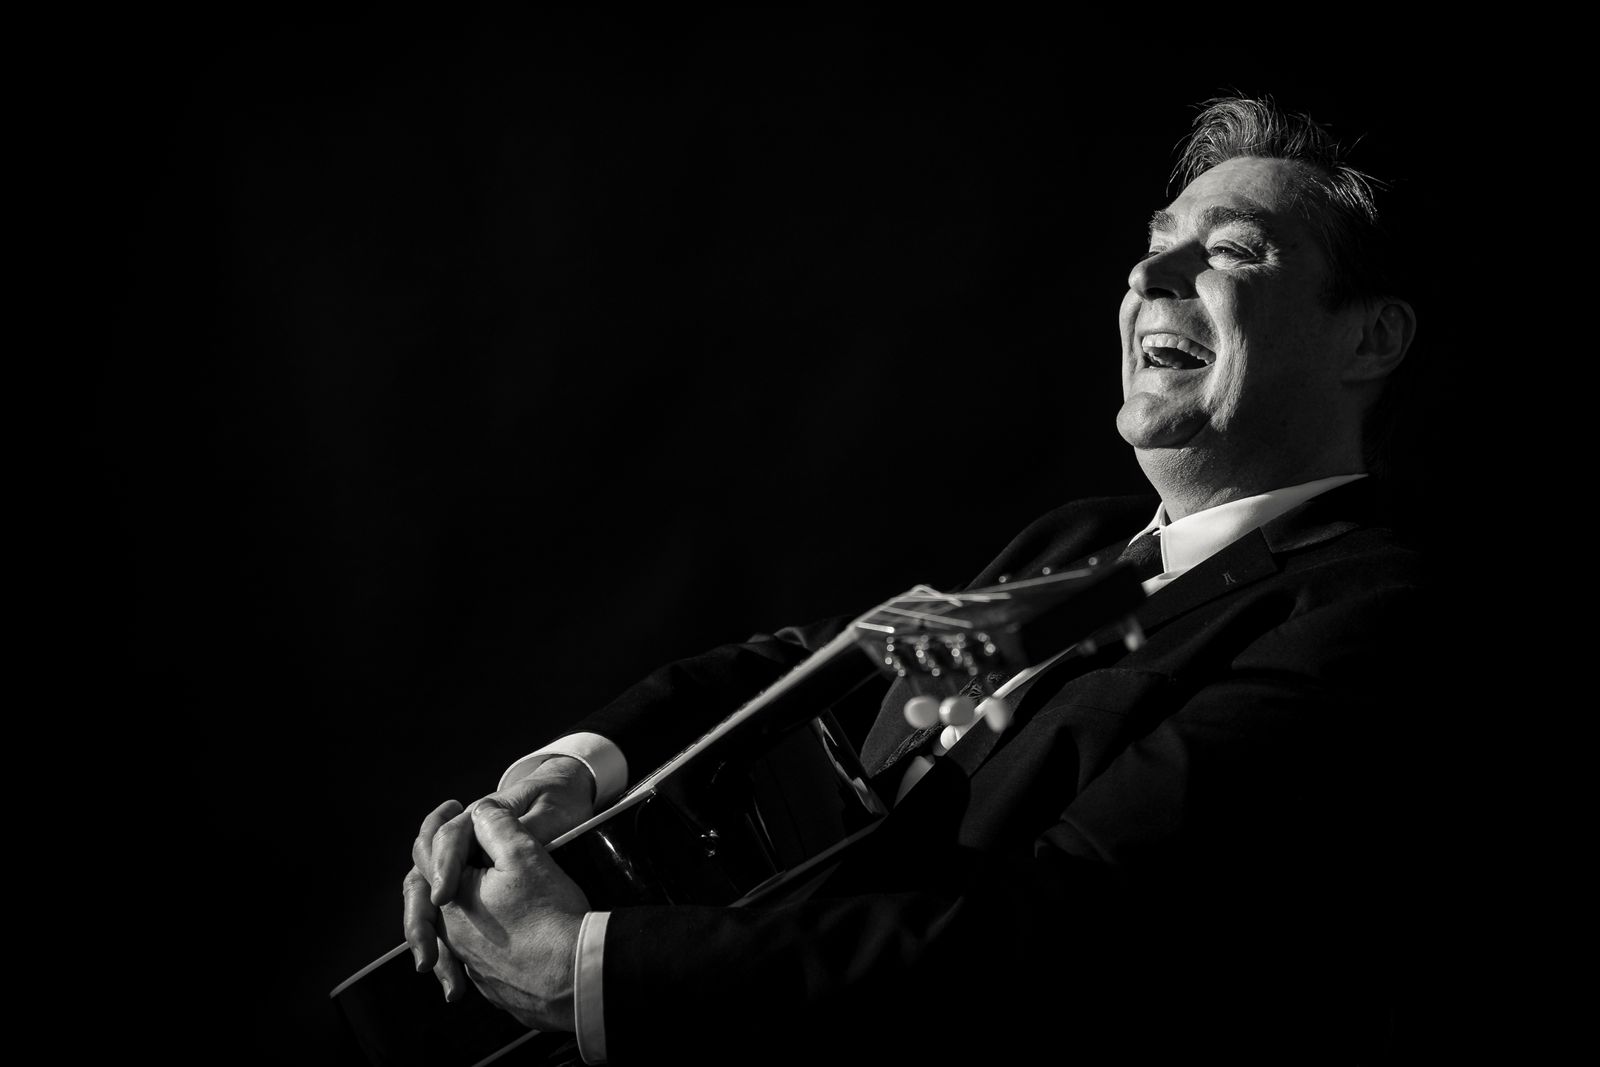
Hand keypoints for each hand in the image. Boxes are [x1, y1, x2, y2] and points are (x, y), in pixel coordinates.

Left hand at [441, 799, 590, 1030]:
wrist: (573, 977)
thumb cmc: (549, 913)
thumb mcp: (524, 853)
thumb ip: (495, 824)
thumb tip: (479, 811)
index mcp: (452, 899)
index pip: (428, 854)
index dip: (437, 824)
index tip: (449, 806)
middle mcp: (451, 935)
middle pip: (435, 892)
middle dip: (445, 867)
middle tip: (458, 848)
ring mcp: (470, 964)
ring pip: (454, 926)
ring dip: (463, 905)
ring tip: (483, 889)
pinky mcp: (491, 984)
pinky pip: (477, 953)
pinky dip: (483, 935)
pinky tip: (506, 930)